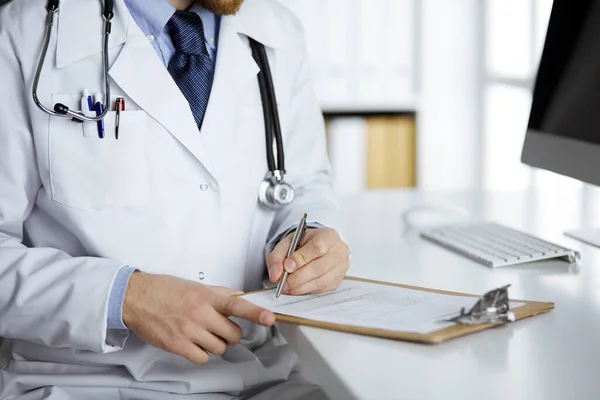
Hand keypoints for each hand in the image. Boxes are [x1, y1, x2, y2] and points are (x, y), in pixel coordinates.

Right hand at [122, 272, 274, 364]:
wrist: (136, 297)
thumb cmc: (165, 290)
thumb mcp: (195, 286)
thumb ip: (220, 293)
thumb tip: (241, 296)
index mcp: (207, 297)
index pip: (237, 304)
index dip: (255, 313)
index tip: (269, 318)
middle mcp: (200, 313)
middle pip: (232, 334)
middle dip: (230, 334)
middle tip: (219, 328)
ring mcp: (189, 330)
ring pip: (219, 348)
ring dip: (215, 344)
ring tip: (202, 334)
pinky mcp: (177, 345)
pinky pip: (202, 358)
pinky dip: (201, 354)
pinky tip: (193, 343)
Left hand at [267, 227, 349, 294]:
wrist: (317, 247)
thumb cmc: (304, 244)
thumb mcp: (288, 243)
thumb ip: (278, 256)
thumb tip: (275, 275)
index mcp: (328, 236)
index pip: (317, 247)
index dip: (301, 258)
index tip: (287, 266)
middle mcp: (339, 251)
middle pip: (320, 267)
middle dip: (299, 277)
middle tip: (283, 282)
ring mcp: (341, 267)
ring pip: (322, 281)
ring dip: (301, 287)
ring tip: (287, 287)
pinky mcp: (338, 280)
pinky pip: (322, 289)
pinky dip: (307, 290)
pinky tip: (297, 288)